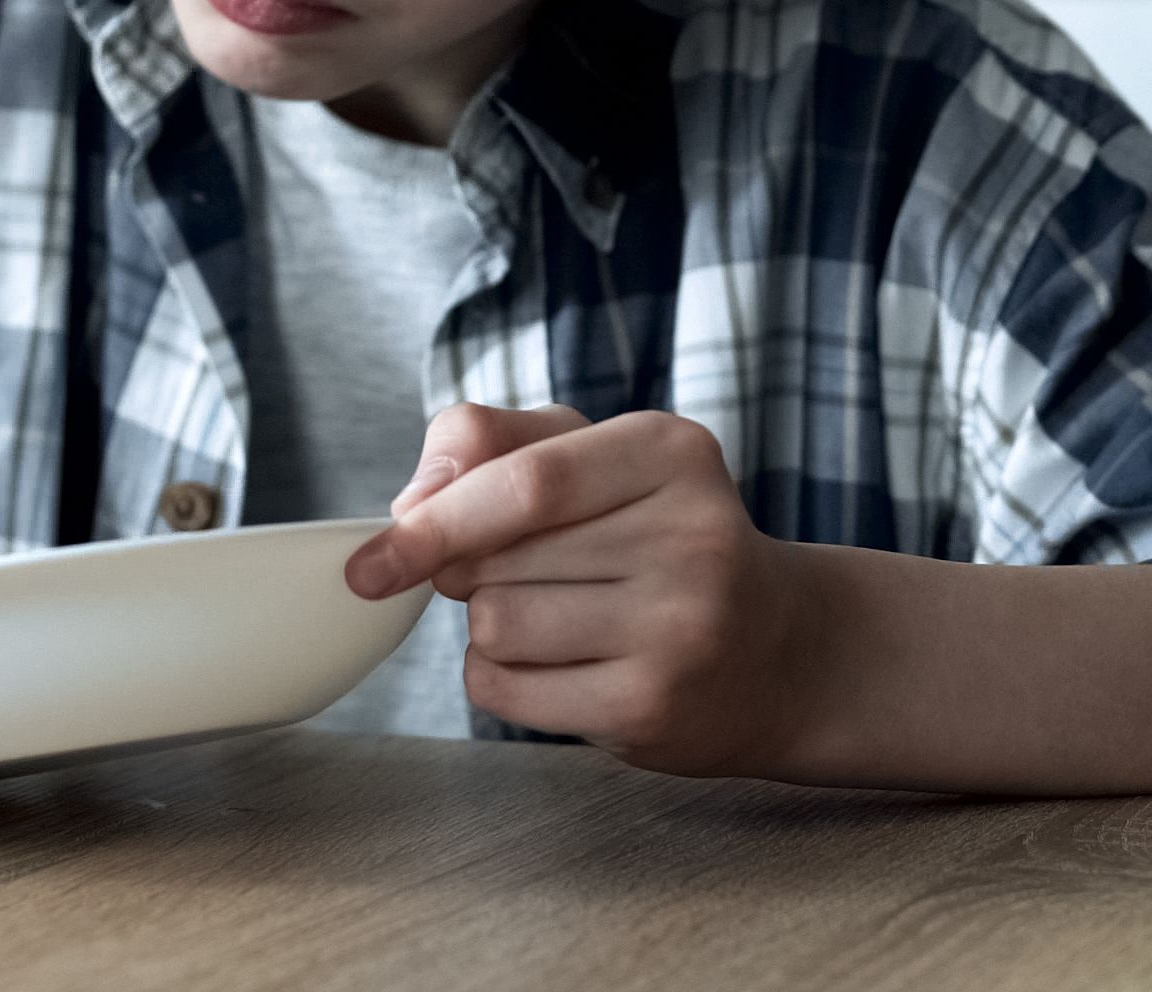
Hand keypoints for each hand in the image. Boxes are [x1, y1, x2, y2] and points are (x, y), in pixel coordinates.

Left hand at [343, 403, 817, 775]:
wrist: (779, 653)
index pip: (524, 482)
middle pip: (496, 558)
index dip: (434, 520)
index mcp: (671, 452)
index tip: (372, 558)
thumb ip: (494, 444)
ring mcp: (679, 628)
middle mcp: (690, 536)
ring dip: (490, 625)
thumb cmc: (661, 540)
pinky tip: (564, 665)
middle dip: (466, 569)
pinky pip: (506, 690)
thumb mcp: (600, 457)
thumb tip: (411, 501)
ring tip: (557, 618)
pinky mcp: (651, 708)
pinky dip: (503, 679)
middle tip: (523, 572)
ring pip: (493, 625)